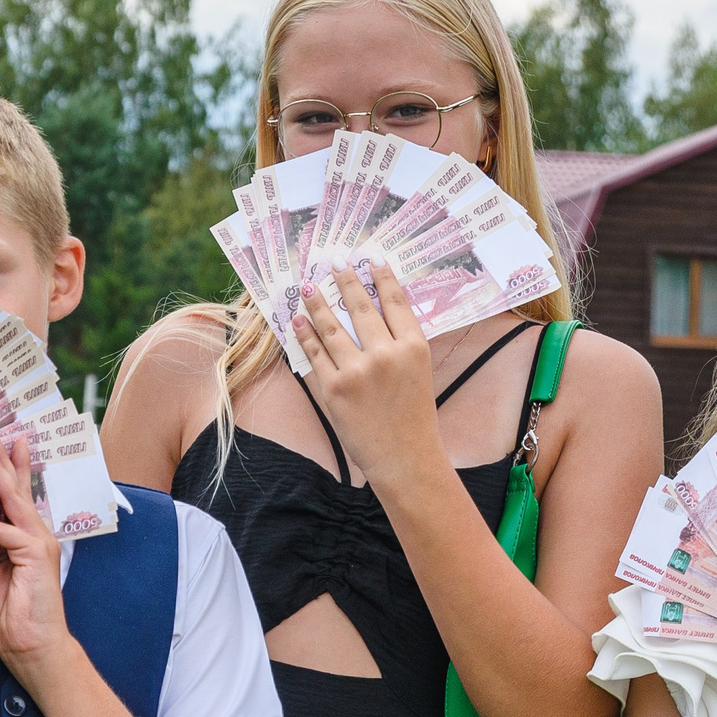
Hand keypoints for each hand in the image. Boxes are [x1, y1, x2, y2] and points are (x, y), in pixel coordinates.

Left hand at [0, 435, 71, 679]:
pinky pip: (7, 534)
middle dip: (0, 458)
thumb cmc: (6, 612)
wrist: (32, 645)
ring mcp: (37, 542)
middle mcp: (32, 532)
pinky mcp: (36, 558)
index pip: (7, 494)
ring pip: (14, 501)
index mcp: (20, 534)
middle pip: (15, 487)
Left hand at [289, 263, 439, 486]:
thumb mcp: (419, 372)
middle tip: (335, 261)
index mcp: (413, 348)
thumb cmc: (414, 417)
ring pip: (331, 327)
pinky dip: (304, 335)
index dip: (382, 278)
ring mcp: (358, 371)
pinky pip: (314, 355)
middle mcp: (386, 354)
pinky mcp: (334, 389)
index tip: (371, 258)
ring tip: (307, 287)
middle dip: (345, 281)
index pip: (395, 303)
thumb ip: (400, 344)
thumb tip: (374, 315)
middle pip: (360, 307)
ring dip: (317, 303)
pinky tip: (297, 321)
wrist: (405, 458)